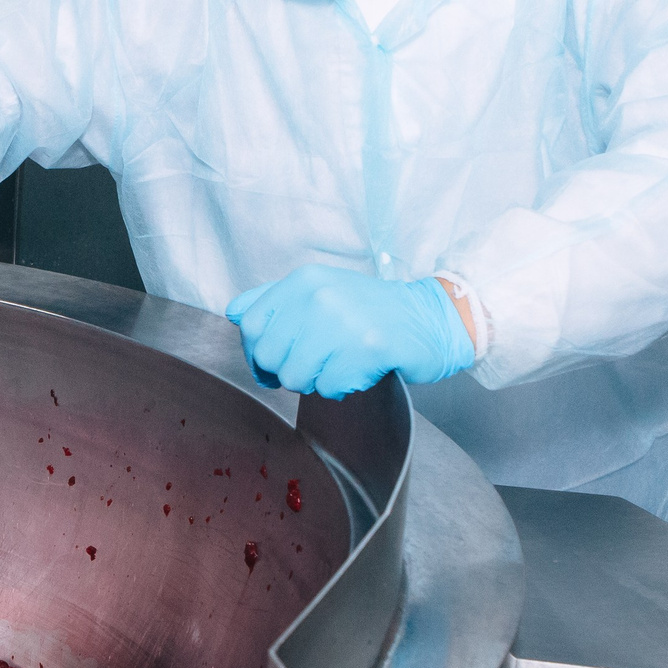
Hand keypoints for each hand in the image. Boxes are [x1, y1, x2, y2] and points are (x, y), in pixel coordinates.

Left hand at [225, 266, 475, 398]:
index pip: (249, 324)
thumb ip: (275, 300)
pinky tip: (359, 370)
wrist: (432, 319)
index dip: (253, 353)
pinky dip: (341, 387)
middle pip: (269, 356)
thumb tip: (235, 313)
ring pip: (295, 377)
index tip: (267, 366)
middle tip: (313, 367)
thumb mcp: (321, 291)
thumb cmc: (372, 311)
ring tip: (339, 365)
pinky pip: (328, 387)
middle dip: (286, 372)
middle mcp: (319, 295)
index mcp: (303, 280)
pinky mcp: (367, 348)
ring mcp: (342, 320)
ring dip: (315, 382)